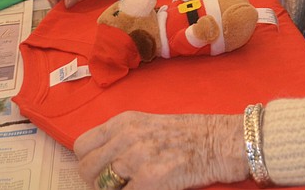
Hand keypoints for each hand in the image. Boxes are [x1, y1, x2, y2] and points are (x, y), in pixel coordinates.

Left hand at [75, 111, 247, 189]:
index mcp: (125, 121)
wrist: (222, 141)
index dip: (89, 163)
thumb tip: (103, 162)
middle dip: (98, 182)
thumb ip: (123, 138)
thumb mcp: (150, 125)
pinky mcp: (150, 179)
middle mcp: (127, 136)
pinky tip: (150, 189)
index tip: (100, 171)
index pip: (82, 146)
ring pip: (102, 185)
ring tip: (134, 186)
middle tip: (118, 185)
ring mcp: (137, 158)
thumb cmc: (192, 134)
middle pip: (87, 169)